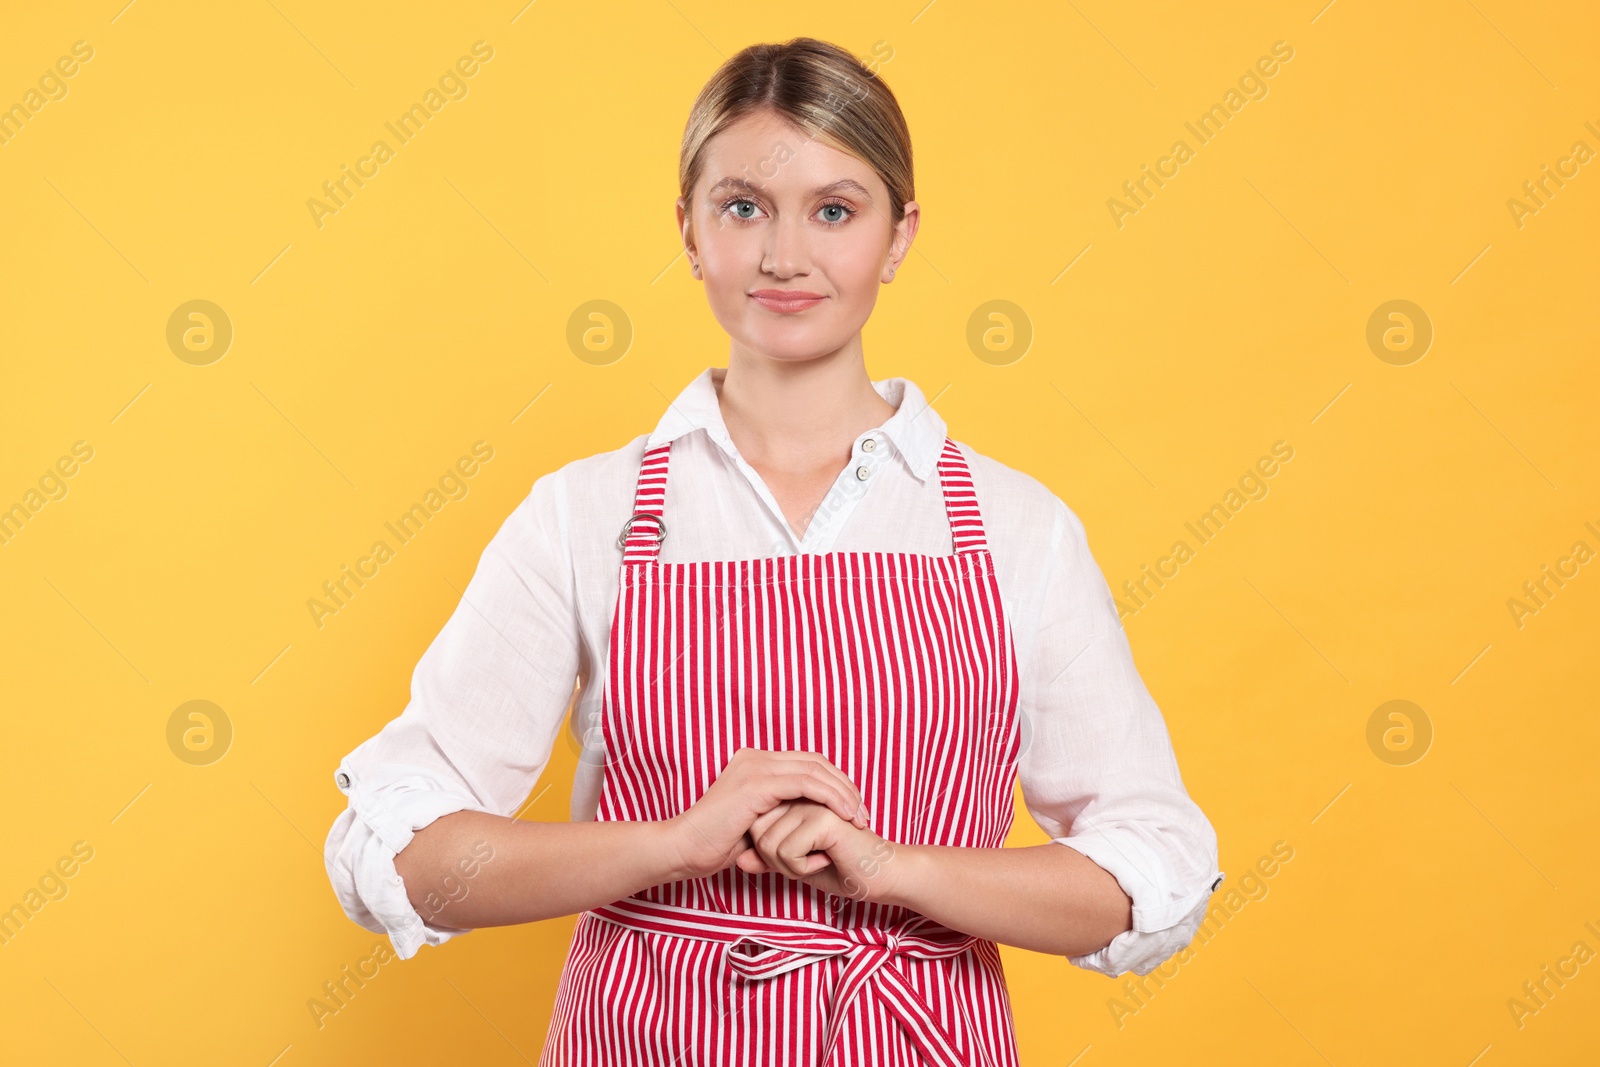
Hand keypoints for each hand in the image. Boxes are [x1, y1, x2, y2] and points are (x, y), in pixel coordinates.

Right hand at [666, 749, 870, 880]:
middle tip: (864, 815)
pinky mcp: (757, 782)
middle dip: (846, 788)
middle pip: (817, 763)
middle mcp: (757, 757)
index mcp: (756, 763)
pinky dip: (831, 798)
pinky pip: (806, 783)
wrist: (683, 849)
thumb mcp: (756, 827)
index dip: (835, 785)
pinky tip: (845, 816)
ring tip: (860, 818)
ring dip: (844, 793)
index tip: (854, 812)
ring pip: (816, 770)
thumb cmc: (715, 845)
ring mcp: (756, 766)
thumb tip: (808, 827)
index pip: (808, 764)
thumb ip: (779, 818)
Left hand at [737, 799, 902, 904]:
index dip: (769, 854)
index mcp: (792, 799)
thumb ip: (766, 860)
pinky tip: (826, 860)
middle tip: (810, 861)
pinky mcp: (822, 815)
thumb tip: (738, 861)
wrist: (879, 877)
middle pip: (756, 834)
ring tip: (819, 859)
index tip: (800, 857)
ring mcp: (811, 801)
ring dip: (791, 867)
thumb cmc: (840, 869)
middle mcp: (799, 794)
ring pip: (767, 843)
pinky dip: (802, 869)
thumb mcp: (794, 866)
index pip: (754, 827)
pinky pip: (786, 850)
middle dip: (777, 861)